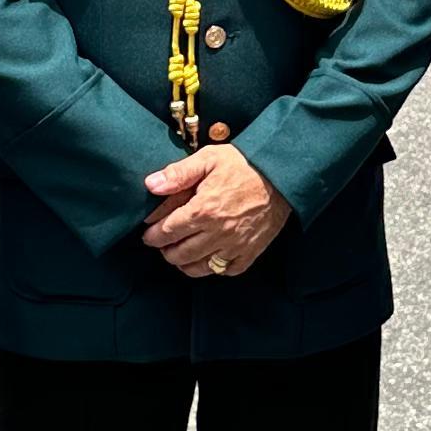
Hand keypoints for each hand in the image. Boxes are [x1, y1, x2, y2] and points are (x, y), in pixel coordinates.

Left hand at [141, 148, 287, 274]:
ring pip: (199, 268)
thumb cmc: (244, 164)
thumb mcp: (209, 159)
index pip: (167, 232)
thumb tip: (150, 185)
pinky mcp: (250, 252)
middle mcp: (217, 233)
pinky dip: (212, 268)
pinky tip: (207, 258)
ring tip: (180, 253)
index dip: (152, 235)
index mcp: (203, 210)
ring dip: (184, 263)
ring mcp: (235, 246)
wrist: (282, 175)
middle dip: (165, 250)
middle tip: (163, 243)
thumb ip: (178, 173)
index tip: (148, 234)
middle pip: (179, 255)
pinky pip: (225, 271)